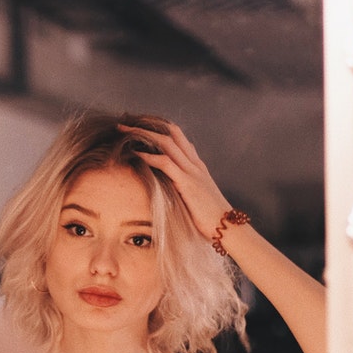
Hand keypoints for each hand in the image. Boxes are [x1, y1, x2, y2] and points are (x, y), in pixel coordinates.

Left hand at [118, 122, 231, 240]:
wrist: (229, 228)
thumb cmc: (211, 219)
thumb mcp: (196, 198)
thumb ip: (184, 188)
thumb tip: (168, 188)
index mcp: (197, 166)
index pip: (178, 137)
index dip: (158, 128)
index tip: (138, 126)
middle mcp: (195, 164)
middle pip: (171, 133)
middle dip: (147, 125)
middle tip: (125, 123)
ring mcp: (192, 171)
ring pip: (166, 142)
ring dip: (143, 134)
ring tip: (123, 131)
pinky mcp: (188, 183)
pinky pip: (166, 163)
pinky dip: (149, 156)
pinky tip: (135, 153)